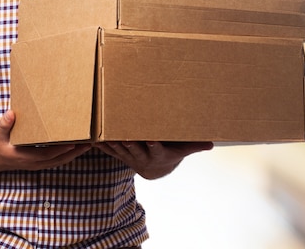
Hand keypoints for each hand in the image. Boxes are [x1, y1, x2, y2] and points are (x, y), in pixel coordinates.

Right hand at [0, 110, 91, 171]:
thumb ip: (5, 125)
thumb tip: (11, 113)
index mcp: (26, 157)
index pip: (47, 155)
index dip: (60, 150)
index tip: (73, 144)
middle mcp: (35, 163)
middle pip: (59, 159)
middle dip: (75, 152)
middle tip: (89, 143)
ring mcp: (38, 164)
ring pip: (60, 161)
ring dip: (74, 154)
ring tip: (88, 145)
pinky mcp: (40, 163)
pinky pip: (57, 160)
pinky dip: (67, 155)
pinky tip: (76, 148)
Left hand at [96, 141, 213, 179]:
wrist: (156, 170)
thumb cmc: (171, 154)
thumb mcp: (182, 150)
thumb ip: (194, 146)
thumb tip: (211, 144)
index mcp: (158, 154)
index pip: (156, 149)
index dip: (153, 145)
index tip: (150, 139)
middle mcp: (143, 157)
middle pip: (135, 150)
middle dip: (130, 143)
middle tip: (124, 136)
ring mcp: (130, 158)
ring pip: (121, 150)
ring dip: (114, 144)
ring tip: (106, 135)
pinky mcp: (121, 156)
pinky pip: (110, 151)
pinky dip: (102, 146)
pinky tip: (94, 139)